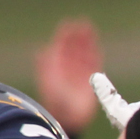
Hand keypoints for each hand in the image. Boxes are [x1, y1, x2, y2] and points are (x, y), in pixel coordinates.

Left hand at [32, 19, 102, 136]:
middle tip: (84, 23)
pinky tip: (96, 45)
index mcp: (55, 65)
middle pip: (74, 47)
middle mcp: (67, 67)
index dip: (65, 35)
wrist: (68, 115)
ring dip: (87, 41)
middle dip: (78, 35)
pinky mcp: (91, 78)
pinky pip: (94, 62)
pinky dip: (94, 53)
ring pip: (84, 52)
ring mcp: (79, 72)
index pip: (61, 46)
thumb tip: (43, 49)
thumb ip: (47, 63)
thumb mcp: (48, 79)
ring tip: (91, 29)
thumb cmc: (55, 98)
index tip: (70, 24)